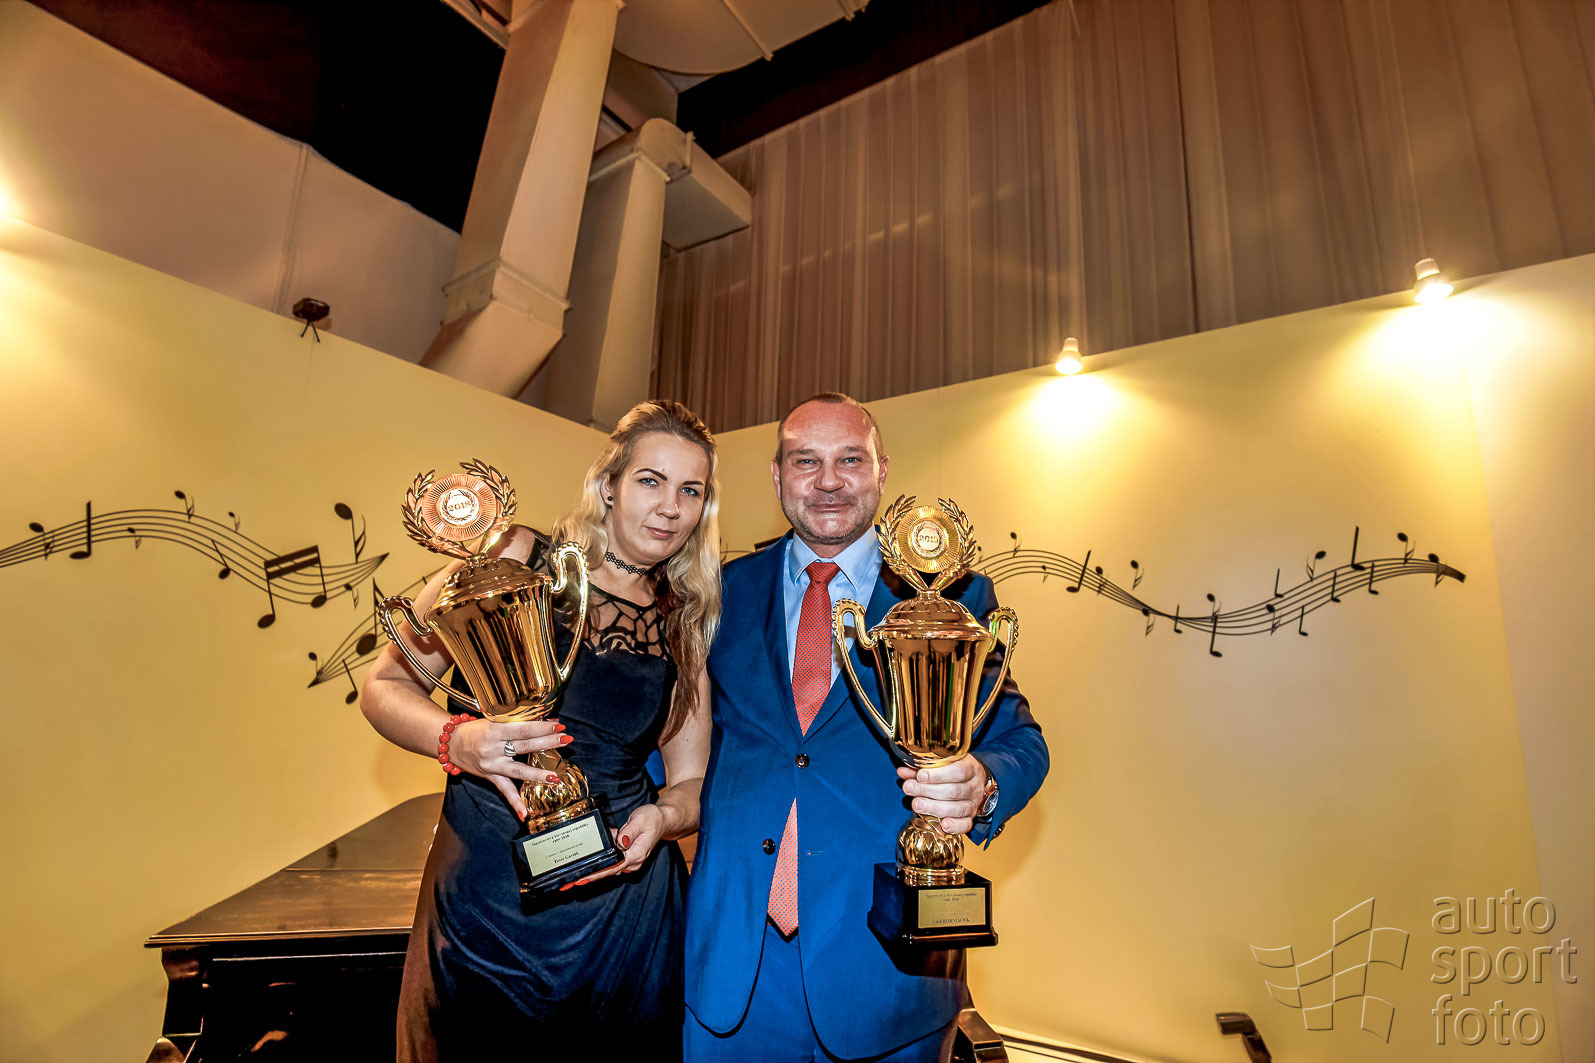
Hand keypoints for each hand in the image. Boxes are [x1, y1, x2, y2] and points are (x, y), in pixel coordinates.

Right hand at [446, 717, 571, 819]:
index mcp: (493, 730)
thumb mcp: (493, 720)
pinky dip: (515, 803)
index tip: (559, 726)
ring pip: (518, 770)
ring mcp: (491, 765)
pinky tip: (525, 813)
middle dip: (547, 743)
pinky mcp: (489, 777)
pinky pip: (504, 791)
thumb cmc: (474, 729)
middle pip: (524, 747)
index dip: (542, 727)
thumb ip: (516, 722)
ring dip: (538, 774)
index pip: (522, 729)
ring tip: (554, 777)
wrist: (450, 743)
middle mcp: (492, 749)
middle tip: (566, 739)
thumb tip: (547, 721)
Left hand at [560, 803, 665, 889]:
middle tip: (568, 883)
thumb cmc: (652, 818)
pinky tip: (592, 854)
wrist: (662, 820)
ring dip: (593, 868)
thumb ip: (630, 831)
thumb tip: (621, 842)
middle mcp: (632, 861)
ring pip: (608, 867)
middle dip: (588, 876)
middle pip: (607, 871)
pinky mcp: (627, 856)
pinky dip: (601, 858)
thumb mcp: (641, 820)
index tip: (581, 879)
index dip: (596, 874)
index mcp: (635, 854)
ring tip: (572, 875)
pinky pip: (611, 860)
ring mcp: (629, 860)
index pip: (612, 867)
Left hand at [897, 754, 986, 835]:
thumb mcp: (941, 764)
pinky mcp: (971, 818)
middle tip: (909, 788)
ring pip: (957, 808)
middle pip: (954, 790)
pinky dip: (955, 826)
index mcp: (971, 768)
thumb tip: (902, 772)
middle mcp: (975, 787)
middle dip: (928, 790)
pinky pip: (965, 825)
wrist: (972, 782)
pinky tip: (943, 824)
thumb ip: (922, 767)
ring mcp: (974, 804)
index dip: (938, 775)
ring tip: (916, 804)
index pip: (958, 771)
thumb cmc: (952, 770)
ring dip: (934, 807)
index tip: (920, 776)